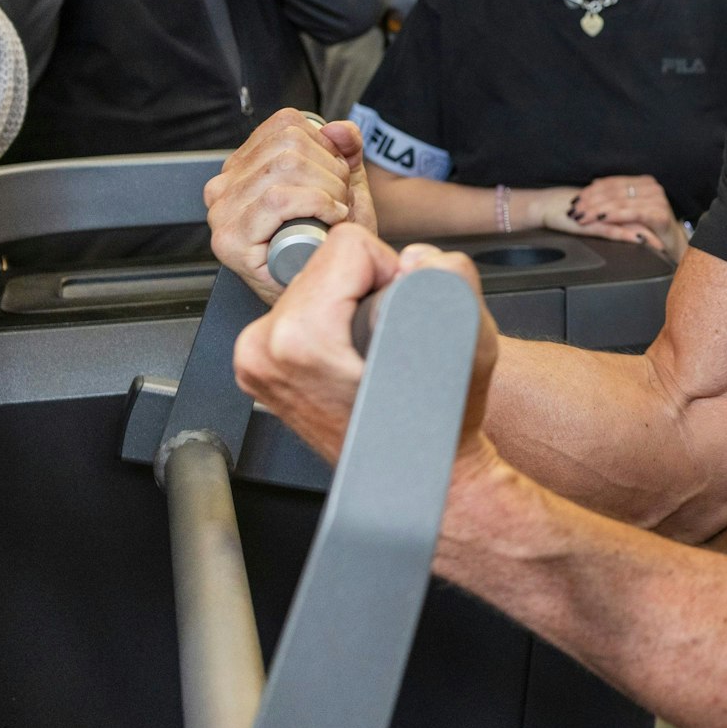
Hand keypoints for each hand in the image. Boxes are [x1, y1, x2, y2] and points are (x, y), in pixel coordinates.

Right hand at [205, 110, 378, 302]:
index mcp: (243, 166)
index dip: (325, 146)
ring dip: (328, 190)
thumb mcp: (342, 187)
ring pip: (286, 168)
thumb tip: (340, 129)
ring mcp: (222, 212)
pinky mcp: (230, 239)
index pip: (286, 124)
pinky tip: (329, 218)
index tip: (336, 175)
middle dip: (331, 171)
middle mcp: (224, 185)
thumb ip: (344, 151)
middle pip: (289, 145)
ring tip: (335, 212)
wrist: (321, 293)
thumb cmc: (326, 244)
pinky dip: (316, 204)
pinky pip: (278, 200)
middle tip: (341, 200)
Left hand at [233, 227, 503, 482]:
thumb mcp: (469, 342)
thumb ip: (452, 279)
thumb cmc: (436, 427)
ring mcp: (256, 360)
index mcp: (299, 340)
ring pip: (312, 282)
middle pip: (324, 262)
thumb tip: (416, 257)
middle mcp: (264, 349)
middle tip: (389, 332)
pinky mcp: (260, 365)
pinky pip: (301, 308)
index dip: (392, 270)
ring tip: (372, 345)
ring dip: (349, 300)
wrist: (414, 480)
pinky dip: (332, 317)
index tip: (402, 310)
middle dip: (367, 285)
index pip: (347, 246)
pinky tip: (353, 350)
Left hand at [564, 176, 686, 258]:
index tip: (576, 200)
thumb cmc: (651, 228)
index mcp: (643, 182)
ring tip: (583, 217)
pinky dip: (615, 216)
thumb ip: (616, 198)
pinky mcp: (659, 214)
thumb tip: (593, 185)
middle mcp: (651, 187)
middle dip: (591, 202)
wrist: (674, 245)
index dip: (592, 191)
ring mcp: (657, 199)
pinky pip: (632, 213)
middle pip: (614, 192)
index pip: (612, 183)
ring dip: (598, 210)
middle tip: (575, 210)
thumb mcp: (631, 210)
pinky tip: (601, 219)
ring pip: (620, 202)